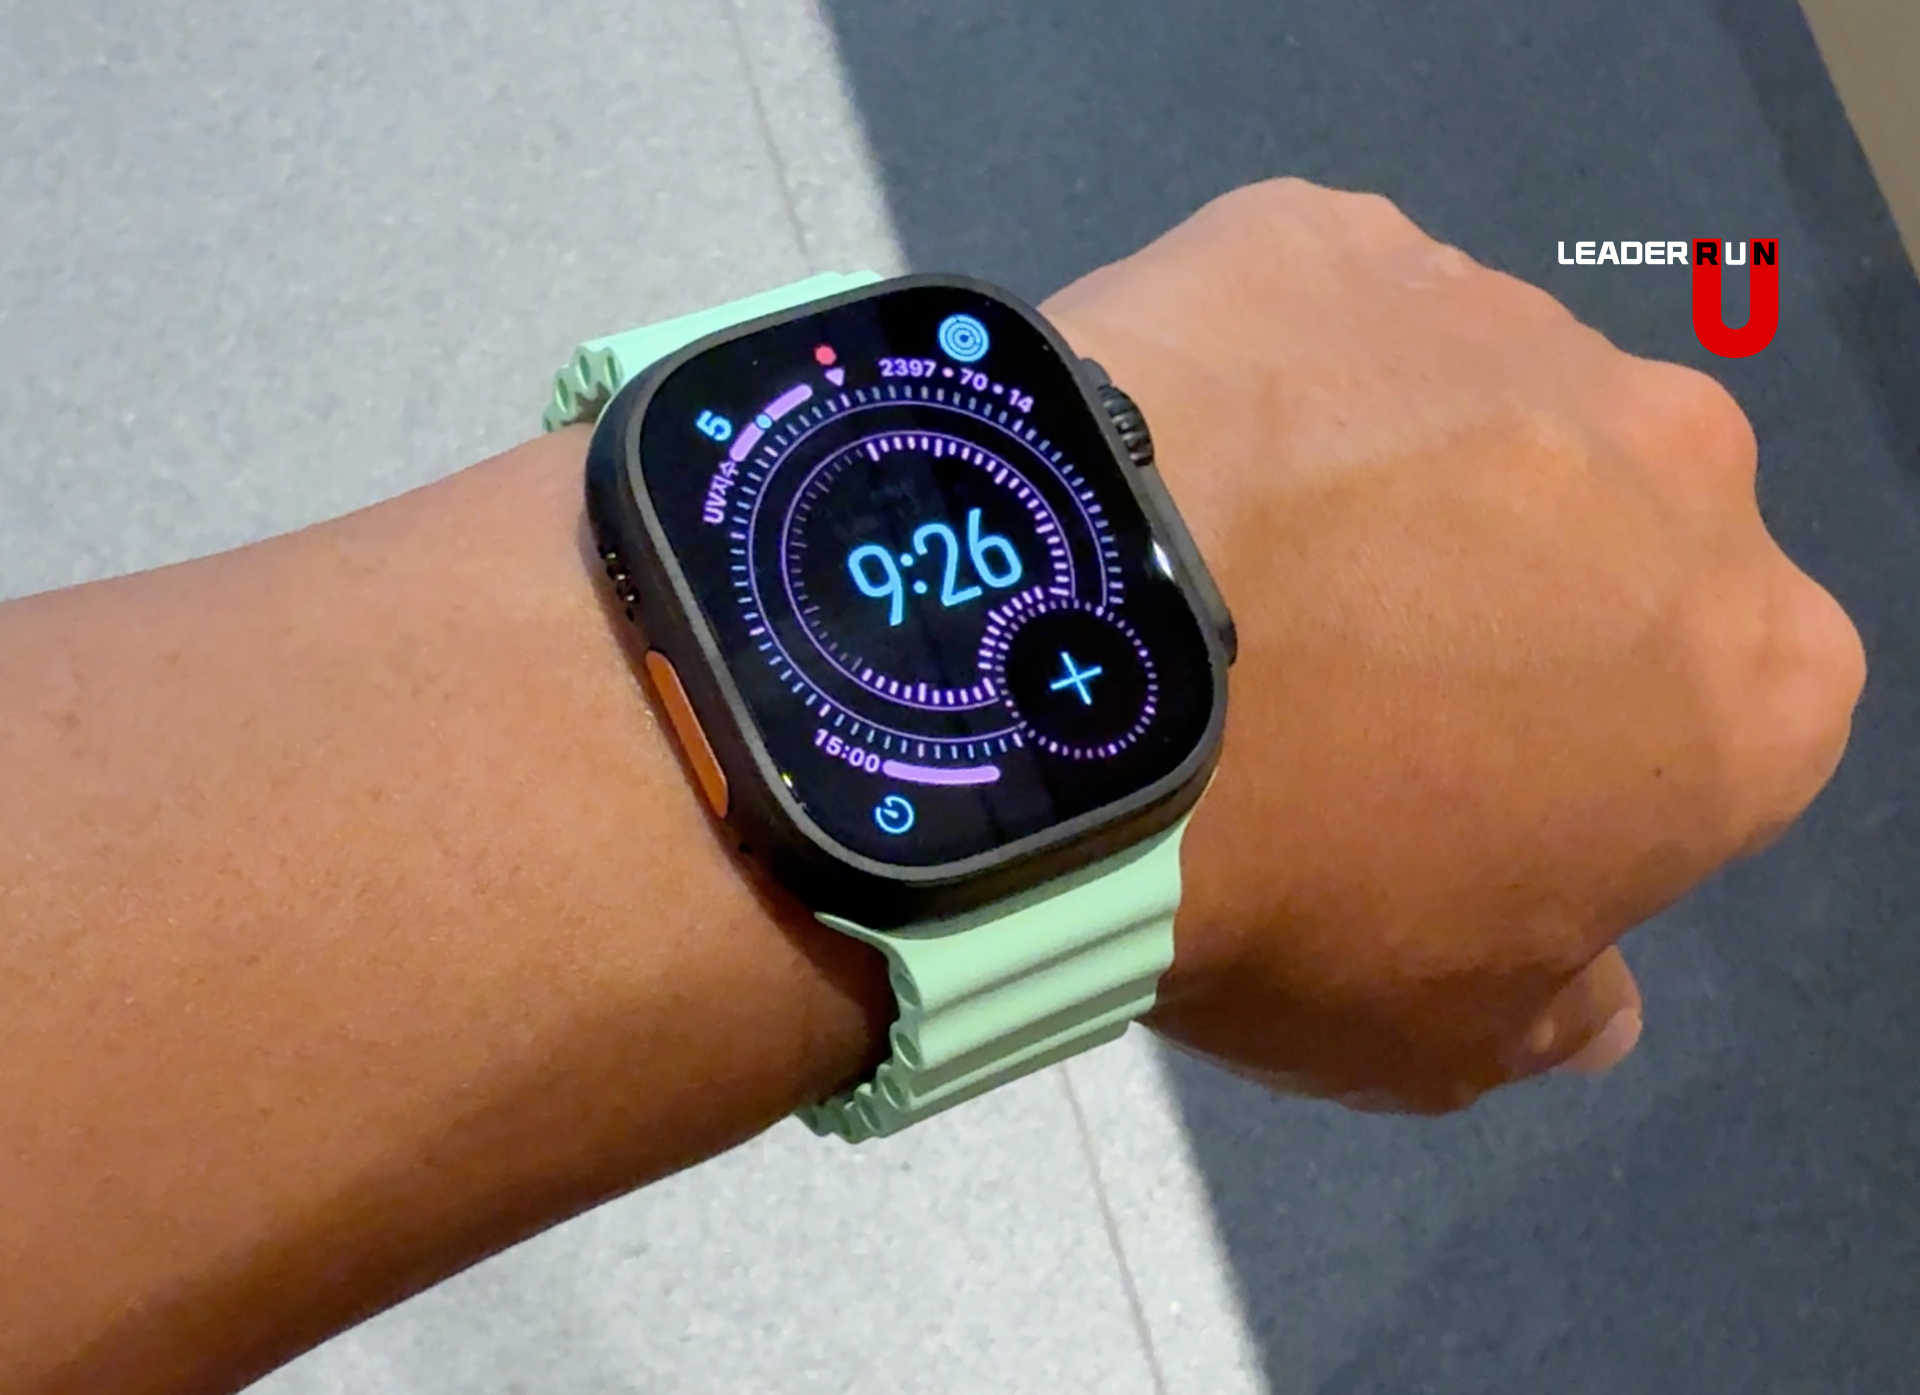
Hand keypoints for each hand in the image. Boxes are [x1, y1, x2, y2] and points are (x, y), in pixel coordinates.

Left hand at [1043, 178, 1866, 1113]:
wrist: (1054, 681)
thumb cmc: (1284, 885)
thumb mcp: (1439, 1036)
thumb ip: (1559, 1006)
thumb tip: (1600, 995)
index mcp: (1760, 667)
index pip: (1712, 722)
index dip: (1578, 769)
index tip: (1447, 798)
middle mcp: (1680, 461)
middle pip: (1600, 544)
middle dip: (1501, 603)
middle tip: (1330, 678)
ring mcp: (1499, 316)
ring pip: (1461, 415)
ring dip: (1378, 482)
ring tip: (1219, 567)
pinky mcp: (1328, 232)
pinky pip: (1311, 317)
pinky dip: (1258, 382)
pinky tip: (1163, 460)